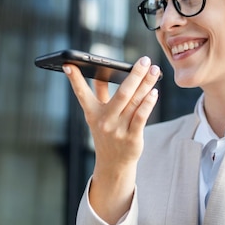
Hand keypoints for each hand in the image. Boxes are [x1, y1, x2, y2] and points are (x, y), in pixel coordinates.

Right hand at [62, 56, 160, 222]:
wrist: (113, 164)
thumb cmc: (107, 133)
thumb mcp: (98, 115)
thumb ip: (100, 94)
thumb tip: (99, 72)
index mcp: (92, 113)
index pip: (82, 93)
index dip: (74, 79)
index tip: (69, 63)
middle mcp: (104, 121)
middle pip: (122, 93)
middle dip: (135, 74)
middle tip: (145, 60)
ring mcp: (118, 130)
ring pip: (135, 102)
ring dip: (146, 84)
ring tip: (155, 71)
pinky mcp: (132, 138)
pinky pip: (141, 116)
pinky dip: (148, 103)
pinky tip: (154, 92)